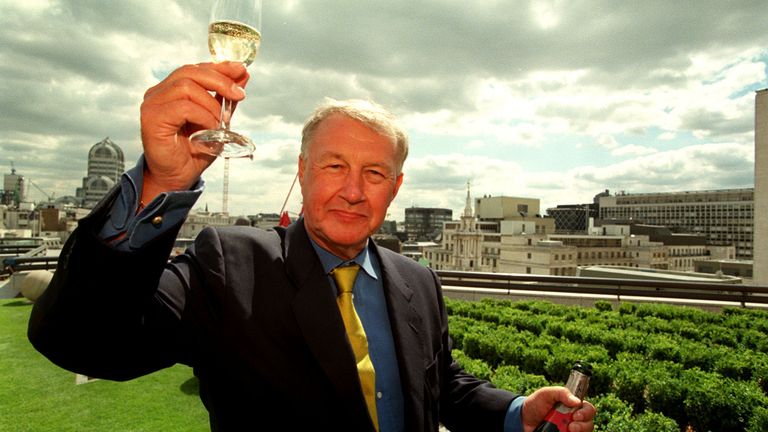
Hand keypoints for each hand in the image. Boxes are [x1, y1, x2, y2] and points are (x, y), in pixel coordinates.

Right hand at [139, 62, 248, 200]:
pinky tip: (210, 129)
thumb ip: (226, 98)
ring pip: (186, 87)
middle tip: (239, 94)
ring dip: (211, 104)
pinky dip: (203, 116)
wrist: (178, 176)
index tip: (241, 70)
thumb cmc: (194, 150)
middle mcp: (159, 92)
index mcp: (172, 89)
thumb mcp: (216, 120)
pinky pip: (183, 107)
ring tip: (221, 122)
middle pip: (190, 72)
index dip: (219, 67)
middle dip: (220, 80)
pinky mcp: (152, 118)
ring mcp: (153, 103)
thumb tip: (243, 74)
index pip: (195, 69)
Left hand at [522, 386, 595, 431]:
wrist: (522, 420)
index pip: (589, 409)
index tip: (576, 416)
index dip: (586, 413)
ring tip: (567, 431)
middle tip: (571, 426)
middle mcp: (574, 419)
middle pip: (589, 424)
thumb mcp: (546, 393)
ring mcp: (569, 430)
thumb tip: (577, 401)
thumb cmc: (535, 404)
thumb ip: (561, 393)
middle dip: (583, 426)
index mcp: (573, 407)